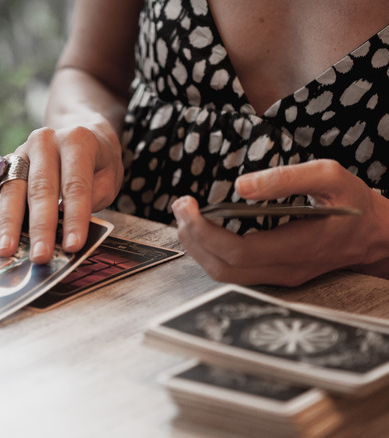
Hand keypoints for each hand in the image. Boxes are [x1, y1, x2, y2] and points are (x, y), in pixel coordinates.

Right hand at [0, 123, 122, 263]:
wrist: (80, 133)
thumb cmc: (96, 163)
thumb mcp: (108, 177)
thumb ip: (91, 198)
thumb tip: (67, 231)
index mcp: (76, 141)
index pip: (75, 185)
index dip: (74, 218)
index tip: (72, 246)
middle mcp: (44, 142)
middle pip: (40, 188)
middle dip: (40, 226)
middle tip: (39, 256)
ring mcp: (20, 152)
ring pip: (12, 188)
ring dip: (9, 222)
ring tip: (6, 250)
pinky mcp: (3, 163)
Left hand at [172, 159, 388, 285]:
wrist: (378, 235)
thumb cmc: (354, 203)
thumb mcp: (330, 176)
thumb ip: (286, 178)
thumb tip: (240, 186)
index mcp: (300, 246)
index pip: (239, 251)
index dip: (205, 232)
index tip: (188, 205)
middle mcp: (287, 269)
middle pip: (224, 268)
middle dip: (192, 238)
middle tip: (180, 207)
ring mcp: (280, 276)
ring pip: (225, 274)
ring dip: (197, 246)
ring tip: (185, 217)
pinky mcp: (275, 273)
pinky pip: (234, 271)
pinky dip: (211, 251)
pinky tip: (203, 229)